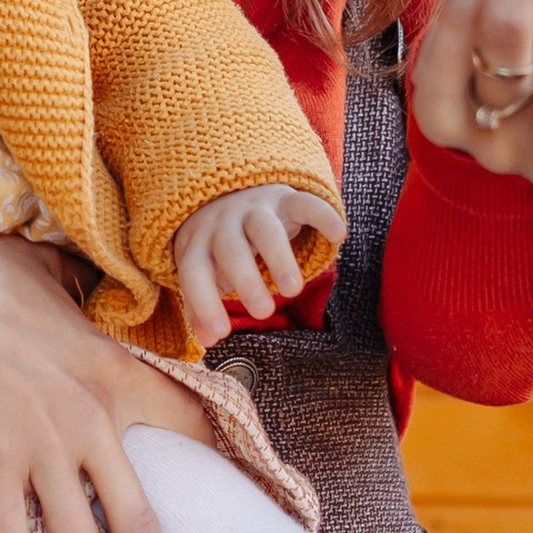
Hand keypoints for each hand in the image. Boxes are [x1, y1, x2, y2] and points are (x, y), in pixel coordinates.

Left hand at [172, 185, 339, 345]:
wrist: (232, 192)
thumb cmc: (218, 247)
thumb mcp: (204, 272)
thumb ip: (201, 306)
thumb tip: (208, 340)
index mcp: (198, 243)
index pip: (193, 271)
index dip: (203, 302)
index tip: (220, 334)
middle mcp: (224, 222)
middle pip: (231, 249)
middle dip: (245, 280)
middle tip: (263, 312)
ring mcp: (255, 208)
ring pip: (265, 229)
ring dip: (278, 257)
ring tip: (292, 290)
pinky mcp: (286, 199)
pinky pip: (305, 203)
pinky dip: (323, 215)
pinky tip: (339, 235)